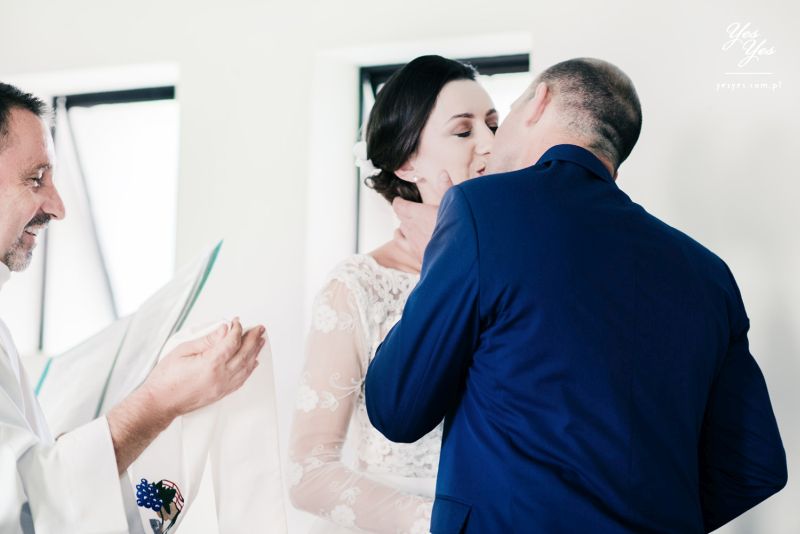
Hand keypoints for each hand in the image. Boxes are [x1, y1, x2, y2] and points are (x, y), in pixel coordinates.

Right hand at [142, 318, 264, 417]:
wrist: (159, 403)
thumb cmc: (166, 379)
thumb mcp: (183, 351)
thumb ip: (206, 340)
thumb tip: (224, 330)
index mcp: (210, 363)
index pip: (231, 342)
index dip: (236, 329)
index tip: (237, 322)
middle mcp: (220, 376)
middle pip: (244, 354)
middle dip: (253, 339)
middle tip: (259, 328)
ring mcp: (222, 387)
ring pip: (246, 367)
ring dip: (255, 352)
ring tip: (260, 341)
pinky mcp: (221, 394)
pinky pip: (241, 380)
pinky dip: (249, 369)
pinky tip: (253, 362)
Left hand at [393, 171, 452, 262]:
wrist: (458, 257)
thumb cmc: (457, 230)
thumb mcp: (454, 205)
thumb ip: (446, 189)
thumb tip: (442, 173)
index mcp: (418, 213)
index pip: (399, 205)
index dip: (399, 201)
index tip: (401, 199)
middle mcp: (411, 227)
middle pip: (401, 216)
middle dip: (404, 211)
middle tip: (410, 208)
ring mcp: (411, 242)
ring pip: (401, 229)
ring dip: (405, 224)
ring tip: (411, 221)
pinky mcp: (414, 254)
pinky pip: (400, 242)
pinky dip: (400, 236)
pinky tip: (404, 235)